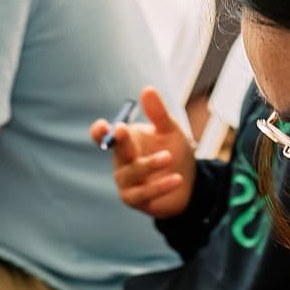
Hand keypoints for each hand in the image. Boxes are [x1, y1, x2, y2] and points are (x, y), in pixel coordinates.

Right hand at [90, 87, 195, 219]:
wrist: (190, 184)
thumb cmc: (175, 153)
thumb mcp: (170, 130)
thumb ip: (158, 113)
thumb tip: (147, 89)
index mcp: (124, 141)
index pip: (103, 136)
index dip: (99, 132)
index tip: (103, 126)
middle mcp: (121, 161)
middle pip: (116, 151)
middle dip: (120, 140)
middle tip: (123, 129)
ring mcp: (126, 182)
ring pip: (132, 172)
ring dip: (150, 164)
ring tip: (169, 157)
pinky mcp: (135, 200)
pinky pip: (144, 193)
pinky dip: (160, 186)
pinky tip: (177, 179)